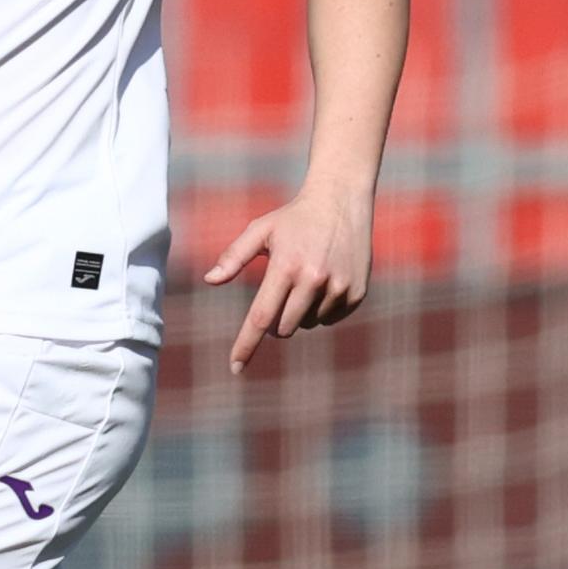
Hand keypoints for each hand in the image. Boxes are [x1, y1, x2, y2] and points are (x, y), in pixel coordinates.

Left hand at [204, 185, 373, 374]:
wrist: (341, 201)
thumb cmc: (293, 217)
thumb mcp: (260, 230)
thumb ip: (233, 257)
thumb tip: (210, 280)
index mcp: (286, 266)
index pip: (261, 317)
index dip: (246, 345)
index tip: (235, 368)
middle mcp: (314, 279)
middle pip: (284, 328)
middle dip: (275, 322)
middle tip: (279, 293)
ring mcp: (339, 288)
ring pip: (308, 324)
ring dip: (300, 313)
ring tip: (305, 278)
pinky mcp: (357, 293)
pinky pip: (330, 318)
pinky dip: (322, 309)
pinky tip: (324, 281)